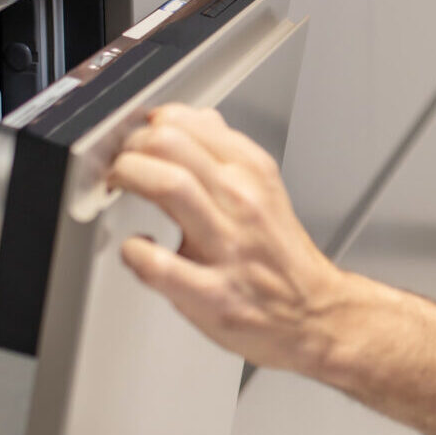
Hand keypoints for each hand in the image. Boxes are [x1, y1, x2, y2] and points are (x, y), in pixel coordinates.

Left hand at [107, 104, 341, 372]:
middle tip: (122, 162)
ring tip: (121, 187)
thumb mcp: (264, 190)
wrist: (315, 314)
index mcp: (253, 173)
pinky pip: (159, 265)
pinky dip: (134, 252)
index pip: (191, 121)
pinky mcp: (213, 294)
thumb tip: (198, 119)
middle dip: (132, 146)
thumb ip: (227, 153)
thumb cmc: (281, 258)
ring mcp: (228, 248)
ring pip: (168, 186)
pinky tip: (137, 250)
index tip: (139, 135)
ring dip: (129, 177)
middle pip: (172, 143)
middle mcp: (242, 202)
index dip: (151, 124)